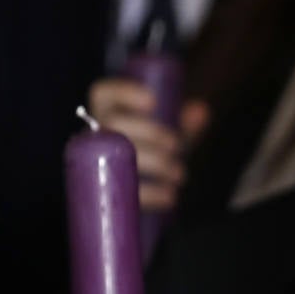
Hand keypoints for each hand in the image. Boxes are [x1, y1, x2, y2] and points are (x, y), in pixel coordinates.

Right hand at [88, 78, 209, 211]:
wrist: (126, 200)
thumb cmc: (148, 159)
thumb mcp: (166, 141)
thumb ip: (183, 125)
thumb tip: (202, 111)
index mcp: (106, 115)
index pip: (103, 93)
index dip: (125, 93)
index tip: (153, 102)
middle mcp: (94, 135)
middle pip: (115, 123)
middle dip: (151, 133)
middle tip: (177, 146)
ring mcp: (92, 162)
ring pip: (118, 155)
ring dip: (156, 164)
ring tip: (180, 174)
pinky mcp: (100, 192)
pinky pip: (121, 191)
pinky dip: (151, 194)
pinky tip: (170, 196)